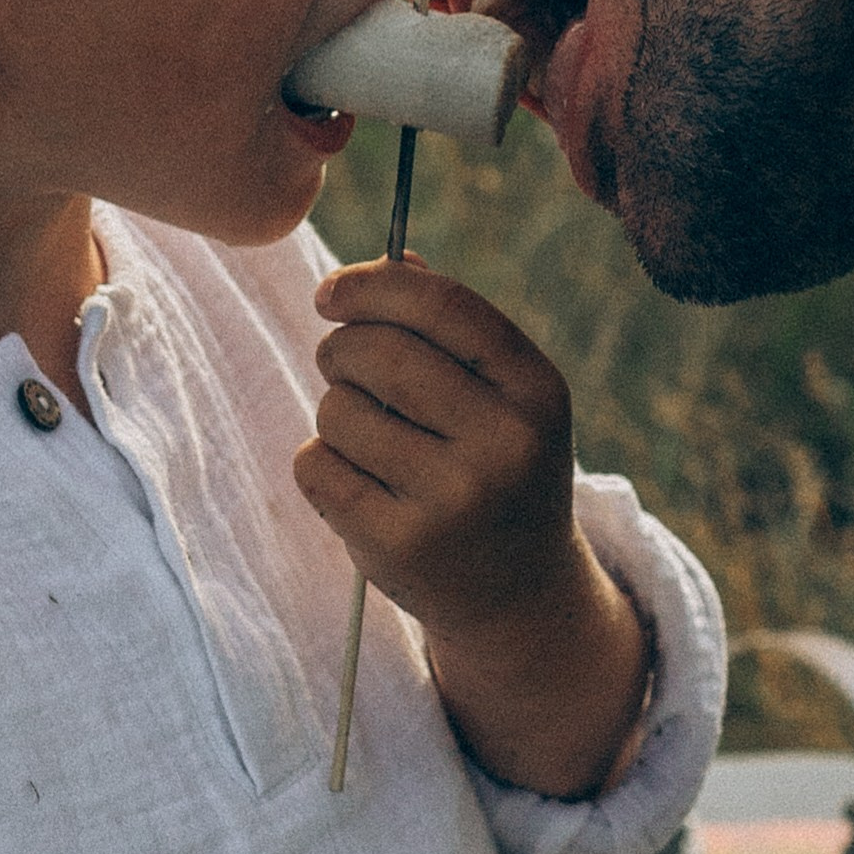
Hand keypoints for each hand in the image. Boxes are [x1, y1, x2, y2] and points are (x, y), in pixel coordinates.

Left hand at [292, 256, 577, 633]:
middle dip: (340, 349)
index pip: (444, 306)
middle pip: (378, 352)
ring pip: (338, 410)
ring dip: (336, 414)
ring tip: (371, 442)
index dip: (374, 285)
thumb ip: (452, 327)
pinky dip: (320, 463)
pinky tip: (358, 486)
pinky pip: (316, 464)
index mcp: (537, 390)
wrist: (518, 594)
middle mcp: (505, 444)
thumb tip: (393, 259)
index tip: (330, 293)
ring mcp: (453, 500)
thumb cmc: (497, 468)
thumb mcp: (504, 397)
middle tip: (342, 366)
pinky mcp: (400, 545)